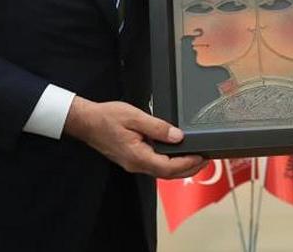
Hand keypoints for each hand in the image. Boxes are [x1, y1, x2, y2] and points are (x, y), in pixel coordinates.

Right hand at [63, 97, 204, 178]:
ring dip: (180, 167)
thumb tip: (178, 136)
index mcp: (138, 156)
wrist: (86, 121)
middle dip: (189, 169)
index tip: (203, 156)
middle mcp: (136, 164)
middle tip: (206, 160)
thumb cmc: (107, 118)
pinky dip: (169, 163)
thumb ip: (158, 127)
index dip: (188, 163)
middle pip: (168, 174)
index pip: (169, 166)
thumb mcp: (135, 117)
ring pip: (162, 171)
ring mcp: (133, 163)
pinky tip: (175, 154)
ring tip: (196, 158)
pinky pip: (154, 165)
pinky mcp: (132, 158)